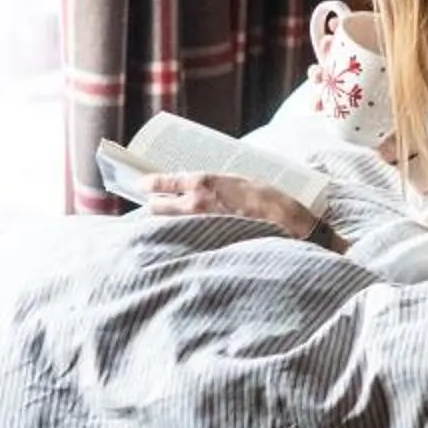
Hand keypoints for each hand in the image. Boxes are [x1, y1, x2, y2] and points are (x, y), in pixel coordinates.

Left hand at [142, 172, 322, 242]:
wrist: (286, 229)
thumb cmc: (270, 202)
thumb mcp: (241, 182)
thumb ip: (216, 185)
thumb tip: (198, 187)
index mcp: (205, 183)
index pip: (164, 181)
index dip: (150, 183)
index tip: (142, 184)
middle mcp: (195, 205)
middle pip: (157, 206)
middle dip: (153, 205)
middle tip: (153, 204)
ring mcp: (198, 228)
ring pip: (166, 226)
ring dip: (164, 223)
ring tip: (166, 225)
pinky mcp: (203, 246)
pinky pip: (181, 241)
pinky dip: (177, 239)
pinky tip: (180, 241)